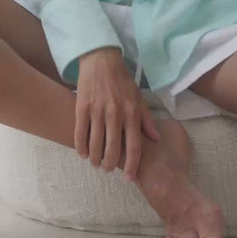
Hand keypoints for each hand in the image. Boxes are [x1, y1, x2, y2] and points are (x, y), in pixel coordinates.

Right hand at [75, 50, 161, 180]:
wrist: (101, 59)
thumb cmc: (122, 80)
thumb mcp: (138, 97)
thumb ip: (146, 119)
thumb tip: (156, 139)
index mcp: (132, 112)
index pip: (134, 146)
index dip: (132, 165)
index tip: (129, 178)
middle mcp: (115, 113)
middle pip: (113, 149)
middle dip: (110, 165)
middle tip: (108, 169)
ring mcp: (97, 110)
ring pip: (95, 144)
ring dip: (95, 159)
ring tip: (95, 163)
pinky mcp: (82, 107)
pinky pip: (80, 133)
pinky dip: (81, 147)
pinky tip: (83, 153)